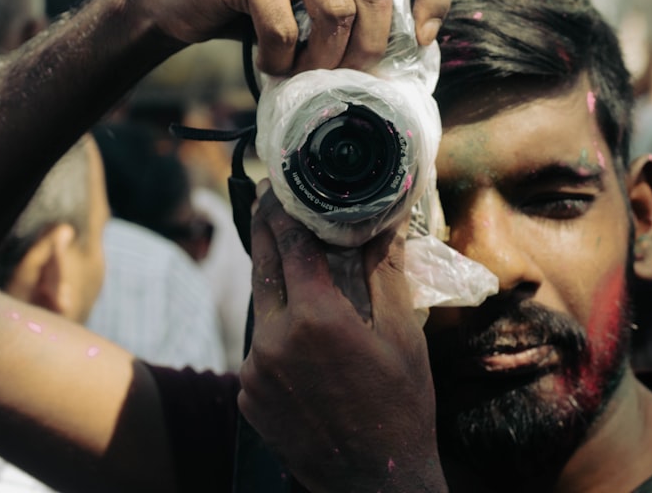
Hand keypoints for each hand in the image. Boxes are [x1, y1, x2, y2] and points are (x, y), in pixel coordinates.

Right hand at [125, 0, 448, 75]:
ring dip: (321, 60)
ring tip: (301, 70)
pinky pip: (285, 28)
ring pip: (335, 13)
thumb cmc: (257, 5)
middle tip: (346, 76)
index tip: (423, 40)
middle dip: (367, 50)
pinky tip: (269, 63)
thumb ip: (359, 1)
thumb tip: (418, 47)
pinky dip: (280, 60)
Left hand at [238, 181, 446, 492]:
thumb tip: (384, 223)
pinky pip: (259, 349)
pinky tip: (303, 337)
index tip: (283, 187)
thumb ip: (384, 273)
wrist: (375, 482)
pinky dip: (277, 332)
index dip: (286, 210)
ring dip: (277, 286)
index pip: (290, 244)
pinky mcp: (249, 396)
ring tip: (299, 271)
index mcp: (315, 318)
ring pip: (262, 310)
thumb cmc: (400, 407)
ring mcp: (255, 371)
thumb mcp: (403, 335)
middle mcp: (274, 340)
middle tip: (271, 205)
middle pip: (263, 267)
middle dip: (267, 233)